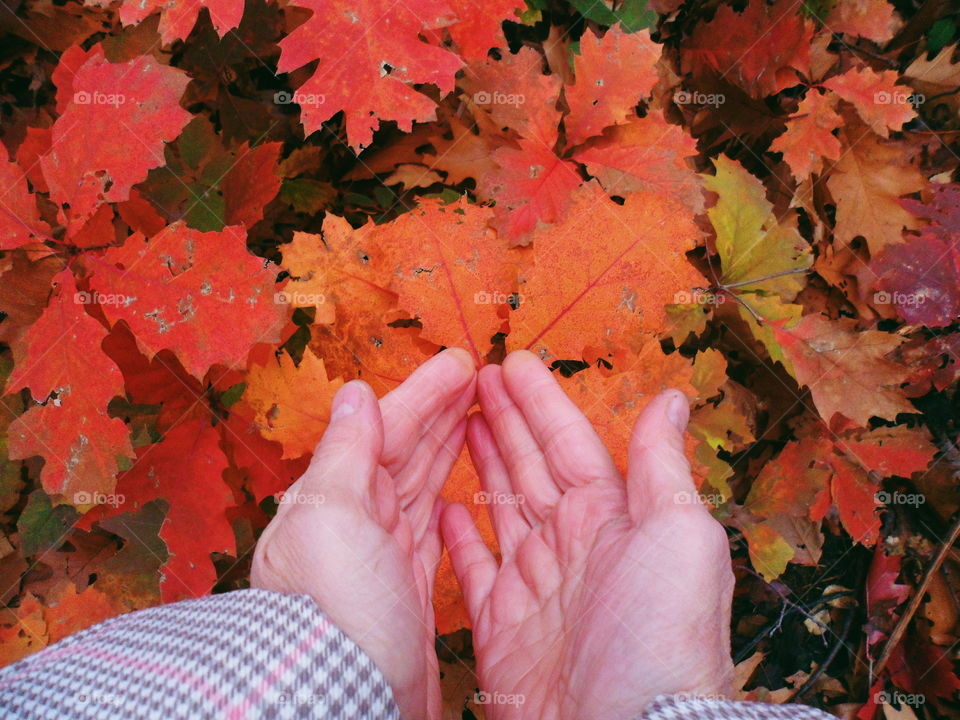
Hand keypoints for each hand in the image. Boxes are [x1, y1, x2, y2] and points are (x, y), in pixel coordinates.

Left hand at [251, 348, 475, 719]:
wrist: (344, 701)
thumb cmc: (333, 611)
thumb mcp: (331, 516)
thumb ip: (344, 453)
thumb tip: (354, 393)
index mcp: (337, 497)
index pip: (385, 429)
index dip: (423, 394)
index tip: (459, 364)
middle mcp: (359, 522)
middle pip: (406, 451)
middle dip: (440, 411)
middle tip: (478, 378)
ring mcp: (385, 557)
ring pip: (422, 484)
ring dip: (448, 447)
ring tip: (477, 415)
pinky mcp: (409, 591)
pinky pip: (433, 530)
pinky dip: (448, 501)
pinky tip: (462, 490)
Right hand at [442, 350, 734, 719]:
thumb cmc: (660, 637)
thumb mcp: (678, 536)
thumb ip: (662, 466)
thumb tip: (672, 399)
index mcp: (612, 520)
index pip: (569, 444)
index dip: (539, 402)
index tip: (510, 364)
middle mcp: (572, 548)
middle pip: (529, 468)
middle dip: (504, 422)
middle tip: (472, 380)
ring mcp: (534, 589)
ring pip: (500, 509)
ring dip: (479, 465)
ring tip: (457, 426)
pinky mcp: (501, 630)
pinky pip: (473, 571)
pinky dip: (458, 537)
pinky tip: (442, 505)